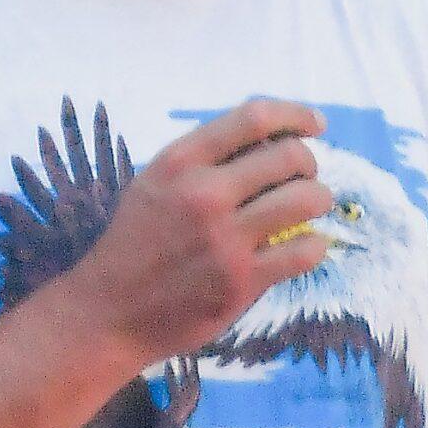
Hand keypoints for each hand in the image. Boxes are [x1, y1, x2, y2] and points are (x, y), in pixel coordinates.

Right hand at [68, 100, 333, 364]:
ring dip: (319, 200)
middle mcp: (204, 194)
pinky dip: (316, 244)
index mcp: (180, 162)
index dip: (296, 115)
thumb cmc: (135, 244)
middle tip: (304, 179)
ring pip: (307, 199)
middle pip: (290, 156)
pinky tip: (307, 246)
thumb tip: (269, 140)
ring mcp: (225, 239)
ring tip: (311, 208)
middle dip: (309, 164)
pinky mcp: (241, 281)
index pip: (255, 118)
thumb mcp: (154, 184)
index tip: (316, 125)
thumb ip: (202, 161)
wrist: (108, 312)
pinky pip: (305, 251)